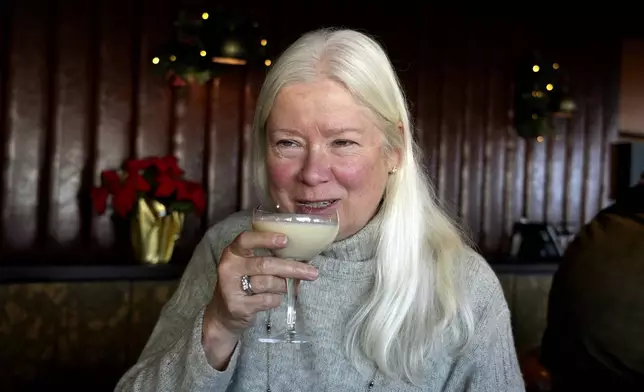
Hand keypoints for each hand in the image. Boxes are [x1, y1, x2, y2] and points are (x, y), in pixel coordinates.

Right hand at [202, 230, 317, 367]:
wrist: (223, 313)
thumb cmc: (243, 283)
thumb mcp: (248, 265)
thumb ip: (268, 257)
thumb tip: (301, 257)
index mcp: (233, 252)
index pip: (246, 240)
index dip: (266, 238)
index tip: (285, 240)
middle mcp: (229, 267)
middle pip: (265, 265)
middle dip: (292, 268)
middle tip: (312, 272)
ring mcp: (230, 287)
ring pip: (268, 283)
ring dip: (283, 286)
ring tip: (286, 287)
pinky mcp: (237, 306)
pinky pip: (267, 300)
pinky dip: (276, 300)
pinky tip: (273, 299)